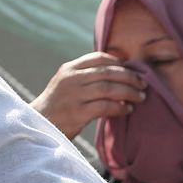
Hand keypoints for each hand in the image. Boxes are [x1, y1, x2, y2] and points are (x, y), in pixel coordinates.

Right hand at [31, 52, 146, 139]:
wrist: (39, 124)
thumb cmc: (59, 105)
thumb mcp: (67, 84)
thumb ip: (86, 77)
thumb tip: (116, 73)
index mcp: (69, 69)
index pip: (98, 58)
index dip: (119, 62)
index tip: (133, 69)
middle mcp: (71, 79)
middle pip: (108, 72)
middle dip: (129, 77)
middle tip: (143, 84)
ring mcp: (74, 95)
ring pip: (109, 88)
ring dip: (129, 92)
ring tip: (141, 97)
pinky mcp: (78, 113)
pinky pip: (105, 107)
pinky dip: (120, 107)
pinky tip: (128, 109)